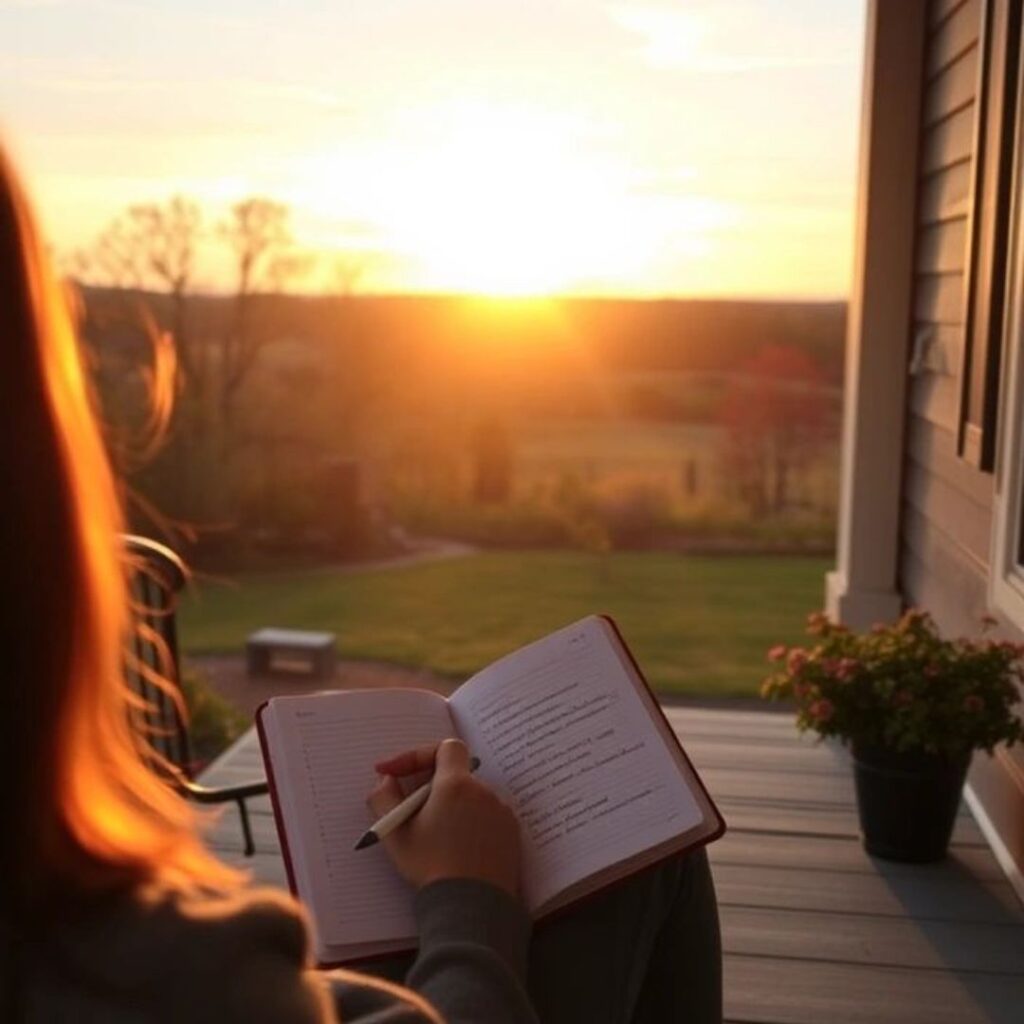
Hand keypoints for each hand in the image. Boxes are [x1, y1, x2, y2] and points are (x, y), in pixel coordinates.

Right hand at [368, 738, 520, 896]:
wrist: (472, 907)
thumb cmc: (431, 868)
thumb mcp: (396, 833)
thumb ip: (383, 798)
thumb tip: (387, 779)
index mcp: (455, 785)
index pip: (444, 747)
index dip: (417, 755)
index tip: (393, 773)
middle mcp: (484, 791)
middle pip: (456, 774)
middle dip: (431, 785)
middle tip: (411, 807)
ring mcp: (502, 811)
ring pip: (471, 796)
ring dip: (452, 805)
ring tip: (434, 832)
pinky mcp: (512, 831)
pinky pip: (487, 815)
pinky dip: (471, 821)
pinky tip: (457, 844)